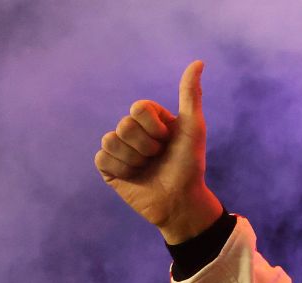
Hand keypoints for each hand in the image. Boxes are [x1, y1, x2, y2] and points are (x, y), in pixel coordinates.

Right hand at [94, 60, 222, 244]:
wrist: (181, 201)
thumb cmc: (190, 165)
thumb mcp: (194, 128)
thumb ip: (190, 95)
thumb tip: (199, 62)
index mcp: (151, 119)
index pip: (138, 108)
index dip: (155, 127)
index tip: (169, 140)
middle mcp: (134, 131)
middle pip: (125, 125)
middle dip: (147, 146)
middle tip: (159, 158)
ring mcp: (120, 149)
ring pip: (111, 140)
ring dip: (135, 159)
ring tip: (148, 168)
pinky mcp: (109, 168)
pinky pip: (103, 157)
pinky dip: (122, 168)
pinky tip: (134, 177)